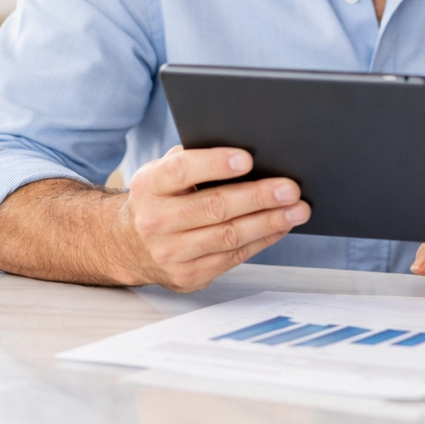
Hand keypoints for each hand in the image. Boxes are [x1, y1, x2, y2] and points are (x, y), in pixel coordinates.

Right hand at [113, 145, 309, 290]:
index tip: (247, 159)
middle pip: (213, 207)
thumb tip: (248, 147)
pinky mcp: (188, 276)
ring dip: (269, 222)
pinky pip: (233, 257)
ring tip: (297, 210)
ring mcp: (171, 253)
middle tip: (290, 188)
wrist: (127, 244)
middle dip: (258, 197)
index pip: (182, 170)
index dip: (215, 164)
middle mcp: (156, 221)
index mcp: (150, 186)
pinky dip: (262, 240)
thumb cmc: (161, 198)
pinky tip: (281, 226)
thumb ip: (196, 158)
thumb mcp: (164, 171)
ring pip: (228, 237)